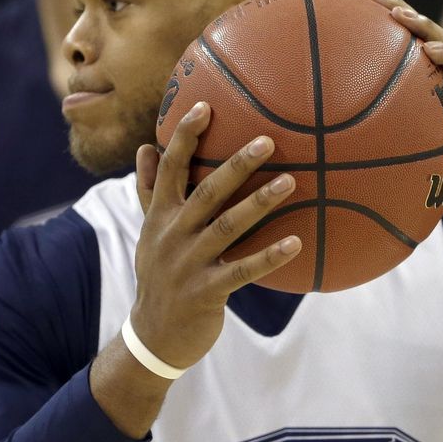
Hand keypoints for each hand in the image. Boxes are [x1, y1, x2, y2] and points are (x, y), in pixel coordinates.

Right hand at [131, 101, 301, 369]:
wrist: (153, 335)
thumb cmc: (160, 274)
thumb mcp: (149, 231)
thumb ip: (149, 189)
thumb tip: (145, 147)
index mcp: (160, 216)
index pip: (171, 168)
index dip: (186, 137)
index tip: (205, 106)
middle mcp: (172, 234)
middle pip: (206, 191)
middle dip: (236, 164)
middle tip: (268, 140)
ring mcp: (190, 263)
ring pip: (228, 226)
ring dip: (260, 202)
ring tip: (291, 181)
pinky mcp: (208, 291)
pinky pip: (243, 270)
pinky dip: (269, 256)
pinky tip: (296, 242)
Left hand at [359, 0, 442, 223]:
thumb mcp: (408, 170)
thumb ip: (382, 160)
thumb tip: (333, 172)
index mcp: (426, 92)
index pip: (401, 51)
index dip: (378, 32)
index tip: (348, 16)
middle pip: (419, 34)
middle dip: (394, 9)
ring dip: (421, 23)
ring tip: (398, 13)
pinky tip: (430, 48)